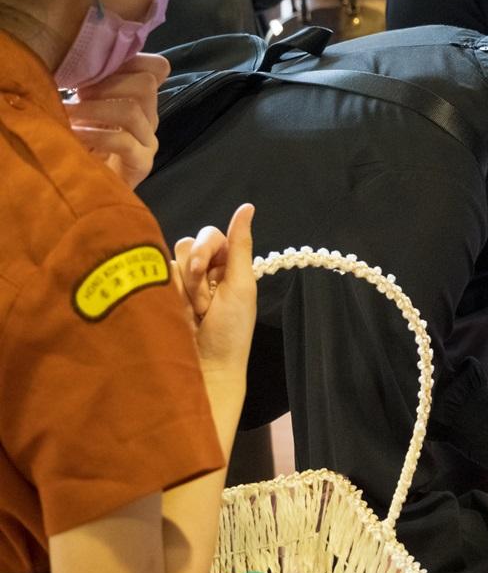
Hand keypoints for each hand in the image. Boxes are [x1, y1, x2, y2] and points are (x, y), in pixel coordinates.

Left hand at [64, 53, 168, 188]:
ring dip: (95, 108)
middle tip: (77, 92)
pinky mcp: (141, 163)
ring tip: (69, 113)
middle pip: (146, 83)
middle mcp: (150, 117)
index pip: (157, 68)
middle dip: (106, 83)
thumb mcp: (86, 104)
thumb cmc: (81, 141)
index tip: (95, 66)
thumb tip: (79, 60)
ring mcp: (149, 141)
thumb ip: (93, 84)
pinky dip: (95, 134)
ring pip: (134, 109)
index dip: (130, 59)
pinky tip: (74, 133)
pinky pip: (124, 141)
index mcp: (141, 99)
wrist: (86, 186)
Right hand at [171, 204, 257, 384]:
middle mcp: (203, 271)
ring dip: (183, 288)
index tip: (205, 270)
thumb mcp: (241, 285)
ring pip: (169, 261)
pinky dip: (168, 295)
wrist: (206, 367)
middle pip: (186, 244)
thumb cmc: (230, 329)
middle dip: (194, 271)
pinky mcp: (159, 296)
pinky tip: (177, 314)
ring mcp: (179, 285)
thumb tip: (247, 206)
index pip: (210, 235)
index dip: (205, 248)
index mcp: (227, 265)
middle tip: (204, 301)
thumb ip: (240, 245)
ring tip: (194, 312)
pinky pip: (154, 278)